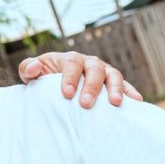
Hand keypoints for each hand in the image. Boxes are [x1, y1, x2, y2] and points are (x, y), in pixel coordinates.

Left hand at [18, 51, 143, 106]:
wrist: (56, 85)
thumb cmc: (44, 78)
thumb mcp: (31, 73)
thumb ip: (28, 68)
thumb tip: (32, 69)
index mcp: (70, 59)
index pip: (71, 65)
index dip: (69, 78)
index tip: (65, 94)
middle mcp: (89, 63)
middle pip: (94, 70)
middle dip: (91, 86)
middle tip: (85, 104)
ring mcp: (104, 72)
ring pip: (113, 75)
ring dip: (115, 88)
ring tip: (114, 103)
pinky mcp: (114, 83)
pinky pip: (125, 85)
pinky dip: (130, 92)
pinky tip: (136, 101)